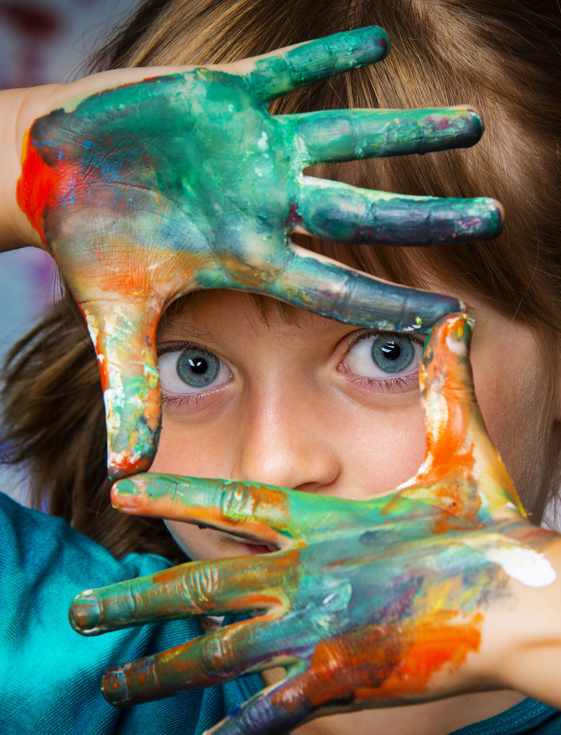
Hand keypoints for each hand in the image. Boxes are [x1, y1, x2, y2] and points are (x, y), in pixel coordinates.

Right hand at [15, 27, 502, 477]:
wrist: (58, 175)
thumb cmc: (91, 243)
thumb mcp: (113, 315)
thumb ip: (128, 386)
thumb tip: (124, 474)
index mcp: (246, 257)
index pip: (333, 286)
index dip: (390, 303)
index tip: (453, 314)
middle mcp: (263, 204)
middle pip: (364, 213)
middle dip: (429, 217)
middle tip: (495, 217)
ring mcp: (252, 150)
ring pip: (345, 137)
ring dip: (407, 130)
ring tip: (473, 123)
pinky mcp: (225, 94)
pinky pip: (288, 66)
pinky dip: (327, 52)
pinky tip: (376, 41)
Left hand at [69, 313, 556, 734]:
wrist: (520, 598)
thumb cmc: (488, 524)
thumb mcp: (460, 448)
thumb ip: (446, 387)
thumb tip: (459, 319)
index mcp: (322, 521)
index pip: (228, 503)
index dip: (171, 495)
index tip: (122, 494)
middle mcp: (302, 575)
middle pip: (200, 588)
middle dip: (134, 601)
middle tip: (77, 614)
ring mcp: (314, 631)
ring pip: (219, 655)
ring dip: (162, 670)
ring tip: (112, 686)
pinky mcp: (338, 681)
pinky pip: (272, 712)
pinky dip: (233, 731)